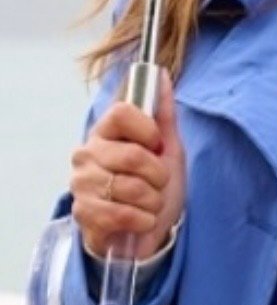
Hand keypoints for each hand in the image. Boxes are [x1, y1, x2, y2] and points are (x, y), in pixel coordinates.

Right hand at [69, 68, 186, 260]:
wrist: (147, 230)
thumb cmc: (154, 187)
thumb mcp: (167, 149)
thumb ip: (163, 114)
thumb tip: (161, 74)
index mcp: (105, 132)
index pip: (122, 113)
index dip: (147, 130)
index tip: (157, 146)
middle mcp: (87, 153)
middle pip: (133, 155)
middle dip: (159, 175)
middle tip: (158, 184)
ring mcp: (82, 184)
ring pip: (132, 187)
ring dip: (153, 201)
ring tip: (148, 203)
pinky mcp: (83, 213)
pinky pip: (122, 214)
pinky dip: (143, 220)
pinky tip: (141, 220)